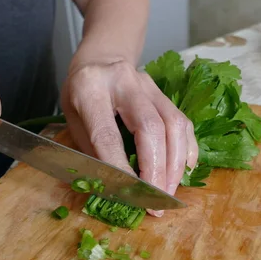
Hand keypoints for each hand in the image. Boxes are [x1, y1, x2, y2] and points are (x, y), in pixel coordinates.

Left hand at [61, 60, 198, 214]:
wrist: (101, 58)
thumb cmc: (81, 93)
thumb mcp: (73, 119)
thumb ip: (92, 151)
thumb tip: (116, 187)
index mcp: (90, 89)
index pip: (107, 134)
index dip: (119, 168)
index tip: (129, 195)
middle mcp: (124, 82)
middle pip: (150, 128)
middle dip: (156, 169)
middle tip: (156, 201)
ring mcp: (149, 86)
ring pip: (174, 125)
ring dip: (175, 164)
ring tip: (168, 191)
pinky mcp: (165, 93)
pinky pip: (184, 122)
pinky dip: (187, 150)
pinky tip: (184, 170)